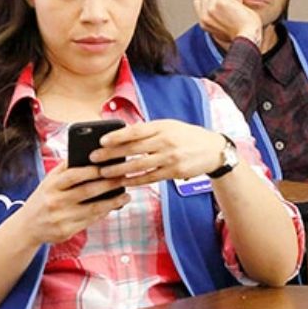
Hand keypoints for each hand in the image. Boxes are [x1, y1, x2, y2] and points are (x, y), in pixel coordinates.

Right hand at [0, 164, 130, 247]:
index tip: (109, 165)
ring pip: (92, 209)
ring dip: (112, 202)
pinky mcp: (66, 232)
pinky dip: (104, 213)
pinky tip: (113, 207)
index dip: (93, 170)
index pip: (74, 175)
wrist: (27, 227)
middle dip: (109, 184)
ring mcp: (60, 218)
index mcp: (50, 185)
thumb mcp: (48, 181)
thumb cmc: (43, 199)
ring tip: (125, 195)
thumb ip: (65, 169)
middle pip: (87, 191)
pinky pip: (90, 221)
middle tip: (124, 178)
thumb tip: (90, 154)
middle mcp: (54, 201)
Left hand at [91, 119, 230, 187]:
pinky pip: (150, 177)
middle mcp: (165, 141)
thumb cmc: (186, 136)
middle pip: (133, 149)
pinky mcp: (174, 172)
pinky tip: (123, 182)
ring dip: (119, 171)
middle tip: (94, 159)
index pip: (135, 131)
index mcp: (162, 127)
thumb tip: (123, 133)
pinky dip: (135, 180)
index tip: (101, 141)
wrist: (213, 150)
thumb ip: (148, 130)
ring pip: (139, 166)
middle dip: (111, 155)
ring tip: (104, 173)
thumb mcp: (169, 126)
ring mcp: (170, 158)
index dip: (117, 136)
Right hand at [192, 0, 262, 46]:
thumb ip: (214, 18)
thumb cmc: (240, 35)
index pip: (199, 2)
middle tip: (229, 9)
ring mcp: (211, 8)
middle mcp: (205, 16)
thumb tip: (213, 5)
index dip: (211, 1)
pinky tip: (240, 10)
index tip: (223, 9)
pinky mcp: (221, 3)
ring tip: (234, 8)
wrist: (247, 39)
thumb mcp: (221, 29)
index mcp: (203, 23)